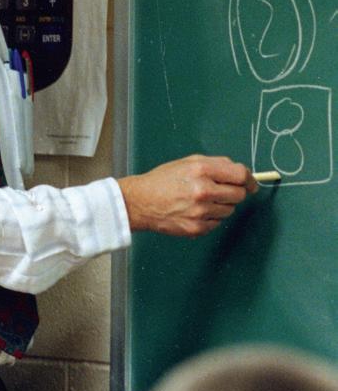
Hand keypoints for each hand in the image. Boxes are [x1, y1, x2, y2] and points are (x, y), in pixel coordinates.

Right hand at [118, 154, 257, 237]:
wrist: (140, 202)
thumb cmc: (162, 180)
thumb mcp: (187, 162)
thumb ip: (215, 164)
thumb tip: (240, 172)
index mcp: (201, 170)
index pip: (240, 174)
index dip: (249, 179)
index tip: (251, 183)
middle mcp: (203, 191)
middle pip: (239, 194)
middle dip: (234, 192)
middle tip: (219, 191)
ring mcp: (201, 212)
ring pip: (229, 210)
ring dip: (221, 205)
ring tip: (201, 201)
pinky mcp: (197, 228)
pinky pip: (217, 223)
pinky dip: (211, 218)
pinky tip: (194, 211)